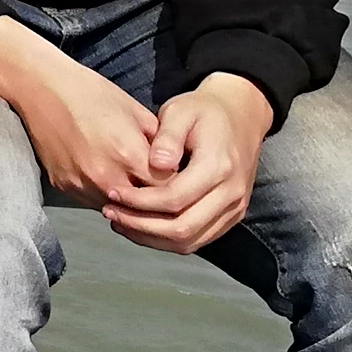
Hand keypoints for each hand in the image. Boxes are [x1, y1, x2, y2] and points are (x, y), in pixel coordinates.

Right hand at [0, 15, 159, 204]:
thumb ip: (160, 144)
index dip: (177, 184)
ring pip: (119, 210)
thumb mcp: (136, 111)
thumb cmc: (91, 93)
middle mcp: (105, 176)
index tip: (179, 178)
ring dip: (130, 202)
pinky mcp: (65, 187)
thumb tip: (177, 165)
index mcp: (128, 155)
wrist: (42, 88)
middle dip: (156, 199)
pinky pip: (95, 202)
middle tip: (161, 187)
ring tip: (134, 183)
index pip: (168, 189)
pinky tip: (110, 179)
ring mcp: (81, 184)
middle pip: (144, 206)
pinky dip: (107, 197)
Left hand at [103, 76, 268, 252]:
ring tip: (120, 221)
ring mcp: (234, 208)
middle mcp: (231, 194)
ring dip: (152, 237)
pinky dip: (168, 239)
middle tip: (110, 213)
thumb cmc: (204, 112)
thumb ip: (168, 136)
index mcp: (218, 167)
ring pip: (190, 241)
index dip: (140, 201)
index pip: (174, 199)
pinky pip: (198, 239)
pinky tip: (142, 225)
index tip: (113, 192)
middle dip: (141, 226)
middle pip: (183, 228)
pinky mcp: (231, 216)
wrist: (240, 116)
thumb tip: (156, 164)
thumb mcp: (181, 111)